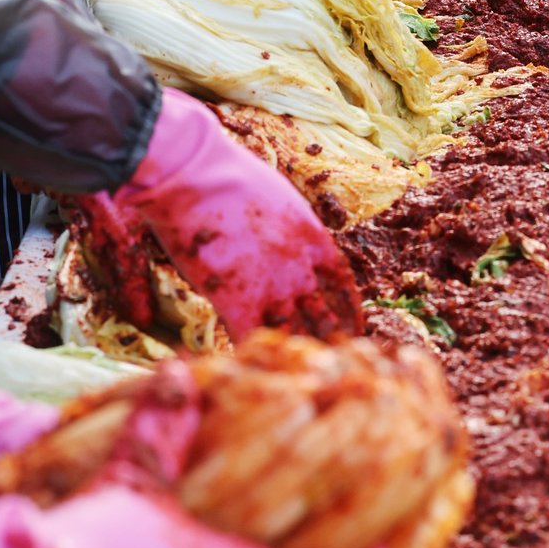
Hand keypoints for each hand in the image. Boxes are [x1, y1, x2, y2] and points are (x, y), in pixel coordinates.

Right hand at [109, 87, 364, 339]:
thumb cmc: (230, 174)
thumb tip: (282, 240)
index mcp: (313, 238)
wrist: (197, 174)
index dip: (348, 307)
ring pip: (295, 335)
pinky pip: (252, 338)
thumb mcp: (276, 197)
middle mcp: (300, 269)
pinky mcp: (236, 301)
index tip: (351, 322)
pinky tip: (250, 363)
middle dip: (329, 338)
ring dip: (295, 353)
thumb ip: (285, 228)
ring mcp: (271, 288)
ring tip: (297, 373)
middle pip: (326, 317)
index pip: (342, 282)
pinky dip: (252, 352)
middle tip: (332, 358)